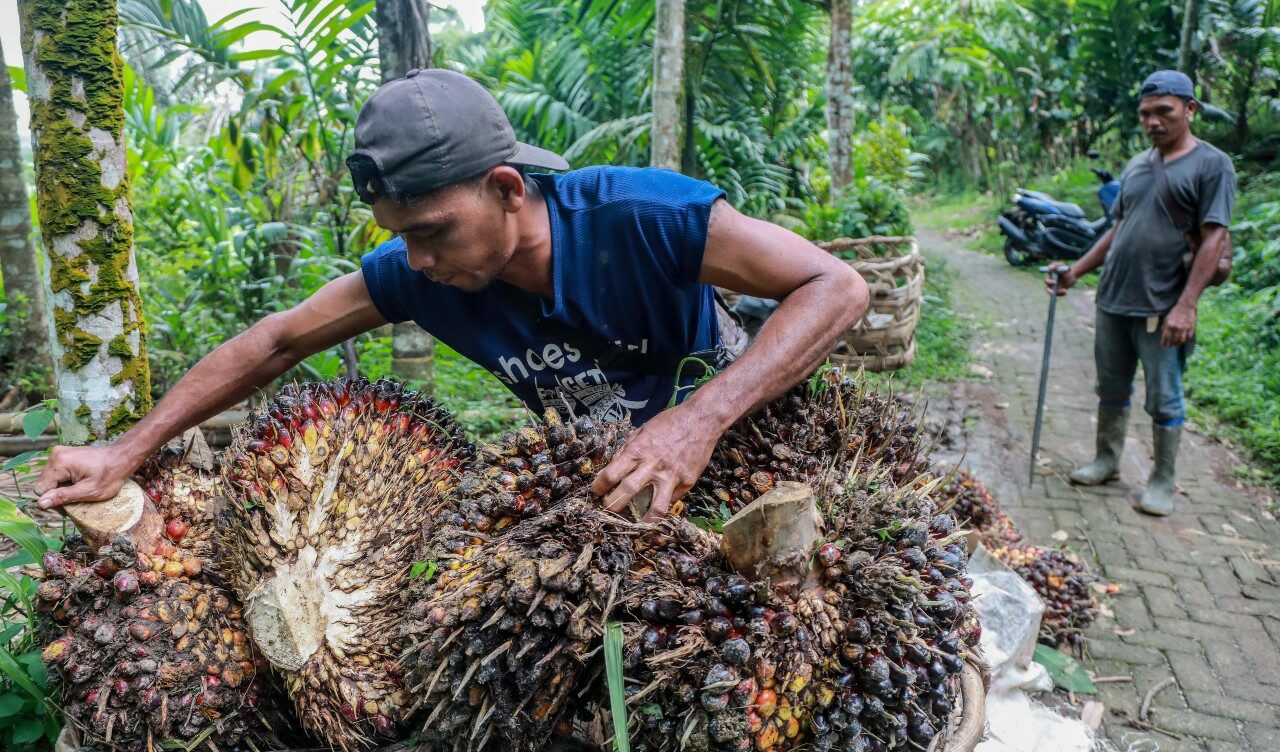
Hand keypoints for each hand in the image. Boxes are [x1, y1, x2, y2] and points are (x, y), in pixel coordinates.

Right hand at [33, 444, 135, 508]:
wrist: (122, 457)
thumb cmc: (110, 475)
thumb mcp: (88, 491)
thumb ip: (64, 497)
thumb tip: (40, 504)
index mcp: (59, 463)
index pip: (41, 489)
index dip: (53, 500)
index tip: (69, 505)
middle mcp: (55, 455)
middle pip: (44, 484)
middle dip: (57, 495)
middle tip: (76, 500)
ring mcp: (59, 453)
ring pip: (50, 480)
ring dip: (61, 489)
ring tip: (79, 491)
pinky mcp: (64, 455)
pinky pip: (56, 474)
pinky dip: (65, 482)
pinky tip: (78, 484)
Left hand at [590, 404, 720, 520]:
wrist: (701, 420)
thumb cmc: (669, 422)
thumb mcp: (642, 430)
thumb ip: (627, 448)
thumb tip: (613, 465)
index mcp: (638, 450)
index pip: (611, 474)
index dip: (599, 486)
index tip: (596, 491)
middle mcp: (652, 465)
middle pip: (627, 492)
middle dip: (613, 505)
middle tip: (608, 509)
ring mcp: (671, 476)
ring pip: (656, 508)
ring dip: (643, 520)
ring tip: (637, 525)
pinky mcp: (687, 482)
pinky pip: (672, 500)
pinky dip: (663, 506)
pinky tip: (658, 507)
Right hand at [1045, 264, 1074, 295]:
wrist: (1072, 274)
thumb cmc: (1065, 268)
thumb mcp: (1061, 265)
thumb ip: (1055, 265)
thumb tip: (1050, 268)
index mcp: (1050, 278)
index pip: (1046, 281)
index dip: (1049, 282)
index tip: (1055, 282)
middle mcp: (1051, 283)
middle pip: (1047, 289)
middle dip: (1050, 291)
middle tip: (1054, 292)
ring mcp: (1054, 288)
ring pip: (1053, 293)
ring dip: (1058, 293)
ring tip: (1065, 291)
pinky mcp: (1058, 291)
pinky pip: (1059, 294)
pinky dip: (1062, 294)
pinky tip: (1066, 291)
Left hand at [1161, 303, 1195, 346]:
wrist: (1186, 305)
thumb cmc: (1175, 311)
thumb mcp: (1167, 318)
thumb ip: (1164, 326)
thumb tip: (1163, 333)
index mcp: (1169, 325)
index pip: (1165, 337)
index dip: (1164, 343)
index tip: (1163, 345)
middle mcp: (1177, 328)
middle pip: (1173, 340)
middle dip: (1170, 344)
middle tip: (1169, 345)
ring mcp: (1185, 328)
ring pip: (1181, 340)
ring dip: (1178, 343)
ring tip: (1176, 344)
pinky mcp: (1191, 328)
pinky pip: (1188, 337)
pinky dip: (1185, 340)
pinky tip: (1183, 340)